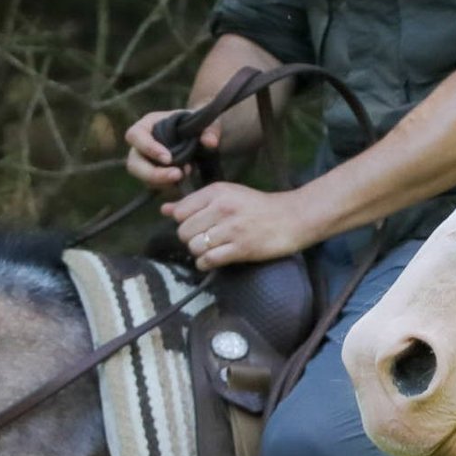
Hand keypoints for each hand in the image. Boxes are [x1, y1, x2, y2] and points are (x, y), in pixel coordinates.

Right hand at [124, 108, 214, 191]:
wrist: (200, 138)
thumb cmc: (198, 125)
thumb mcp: (207, 124)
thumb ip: (211, 130)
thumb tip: (210, 142)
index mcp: (147, 125)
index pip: (135, 135)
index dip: (148, 148)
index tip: (168, 158)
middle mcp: (141, 145)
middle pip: (134, 164)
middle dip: (154, 174)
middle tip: (177, 175)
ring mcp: (145, 163)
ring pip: (143, 178)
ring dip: (163, 183)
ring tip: (186, 177)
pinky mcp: (153, 177)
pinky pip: (156, 187)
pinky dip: (170, 188)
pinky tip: (185, 183)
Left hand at [161, 182, 311, 269]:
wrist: (291, 218)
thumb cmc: (257, 206)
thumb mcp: (227, 195)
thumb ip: (194, 202)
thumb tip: (164, 209)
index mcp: (217, 192)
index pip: (180, 211)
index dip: (184, 221)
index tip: (197, 224)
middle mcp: (222, 209)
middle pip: (184, 231)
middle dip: (190, 239)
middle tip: (205, 238)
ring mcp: (231, 230)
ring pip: (195, 247)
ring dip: (199, 252)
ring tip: (211, 249)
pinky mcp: (241, 249)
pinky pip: (209, 260)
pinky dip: (206, 263)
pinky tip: (213, 259)